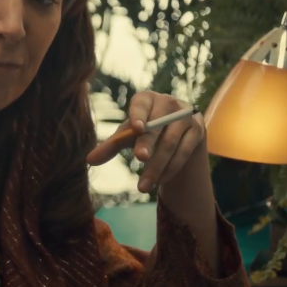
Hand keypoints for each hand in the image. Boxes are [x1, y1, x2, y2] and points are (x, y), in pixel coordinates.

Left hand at [86, 91, 204, 192]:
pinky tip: (159, 181)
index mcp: (147, 98)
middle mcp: (169, 102)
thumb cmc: (146, 130)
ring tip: (143, 187)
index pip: (141, 103)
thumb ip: (111, 146)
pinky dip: (171, 168)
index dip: (138, 114)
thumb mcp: (128, 136)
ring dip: (157, 166)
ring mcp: (186, 115)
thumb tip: (89, 161)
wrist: (178, 132)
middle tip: (139, 158)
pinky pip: (184, 151)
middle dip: (147, 143)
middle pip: (157, 125)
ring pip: (170, 142)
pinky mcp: (197, 130)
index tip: (136, 127)